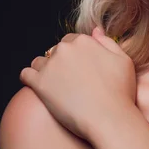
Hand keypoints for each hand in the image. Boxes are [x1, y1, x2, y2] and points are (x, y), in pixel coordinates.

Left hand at [19, 27, 136, 141]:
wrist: (109, 118)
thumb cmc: (120, 92)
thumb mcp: (123, 61)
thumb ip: (107, 42)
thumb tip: (95, 30)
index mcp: (84, 41)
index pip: (72, 40)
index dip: (75, 54)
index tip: (78, 68)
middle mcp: (65, 49)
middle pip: (55, 50)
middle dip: (60, 61)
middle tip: (68, 80)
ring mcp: (50, 66)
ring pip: (39, 61)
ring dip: (44, 70)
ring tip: (54, 85)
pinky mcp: (39, 83)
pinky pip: (25, 74)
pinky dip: (29, 79)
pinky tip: (37, 87)